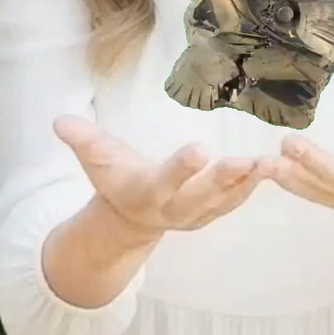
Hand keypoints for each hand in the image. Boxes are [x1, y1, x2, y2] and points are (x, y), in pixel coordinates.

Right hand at [53, 115, 270, 238]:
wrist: (128, 214)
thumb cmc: (114, 176)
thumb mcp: (96, 158)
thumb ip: (81, 139)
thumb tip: (58, 120)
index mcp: (145, 192)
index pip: (164, 180)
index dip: (181, 168)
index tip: (201, 148)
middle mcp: (174, 208)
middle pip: (201, 196)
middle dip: (223, 179)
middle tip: (246, 160)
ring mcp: (196, 214)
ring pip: (226, 200)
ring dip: (251, 183)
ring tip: (274, 163)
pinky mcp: (213, 211)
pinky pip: (237, 200)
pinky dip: (256, 185)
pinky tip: (275, 167)